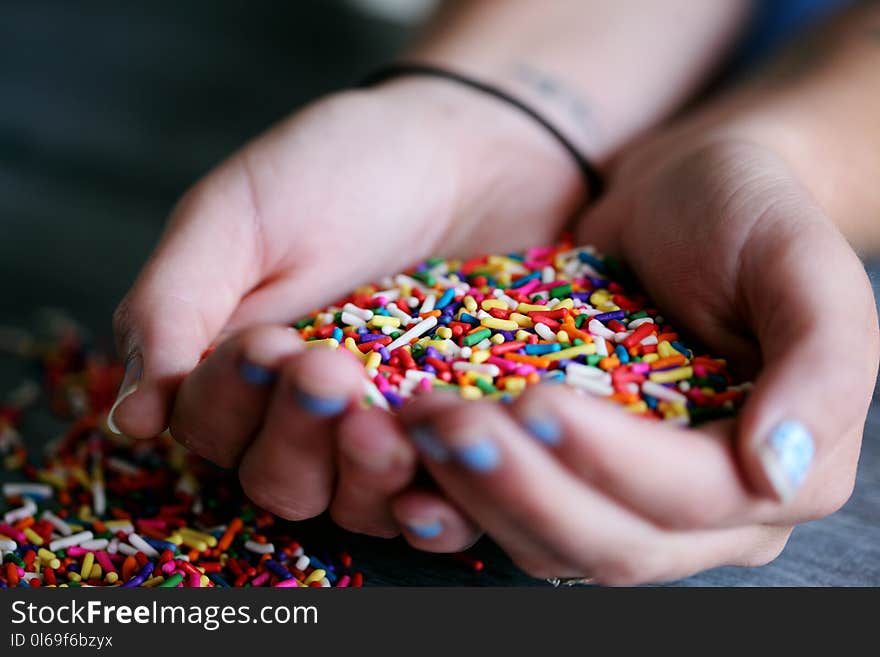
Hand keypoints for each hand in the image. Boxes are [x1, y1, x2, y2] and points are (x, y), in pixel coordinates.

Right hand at [109, 78, 584, 533]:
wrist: (458, 151)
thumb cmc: (337, 170)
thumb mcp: (236, 218)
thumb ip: (172, 308)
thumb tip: (129, 420)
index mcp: (236, 368)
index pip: (209, 426)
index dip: (228, 401)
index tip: (267, 344)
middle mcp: (303, 413)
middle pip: (279, 480)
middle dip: (295, 435)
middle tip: (329, 371)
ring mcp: (381, 429)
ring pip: (351, 502)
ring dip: (361, 475)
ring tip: (389, 423)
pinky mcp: (447, 433)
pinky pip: (436, 491)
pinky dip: (433, 501)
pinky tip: (441, 480)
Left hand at [387, 134, 878, 582]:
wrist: (677, 195)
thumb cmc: (747, 215)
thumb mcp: (802, 264)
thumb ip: (823, 365)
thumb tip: (779, 470)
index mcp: (785, 470)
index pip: (691, 499)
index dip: (611, 462)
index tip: (535, 399)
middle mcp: (708, 511)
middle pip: (611, 543)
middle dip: (523, 488)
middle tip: (446, 423)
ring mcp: (630, 500)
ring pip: (551, 544)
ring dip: (477, 493)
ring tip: (417, 424)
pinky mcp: (569, 475)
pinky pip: (512, 511)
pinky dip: (462, 491)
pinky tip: (413, 449)